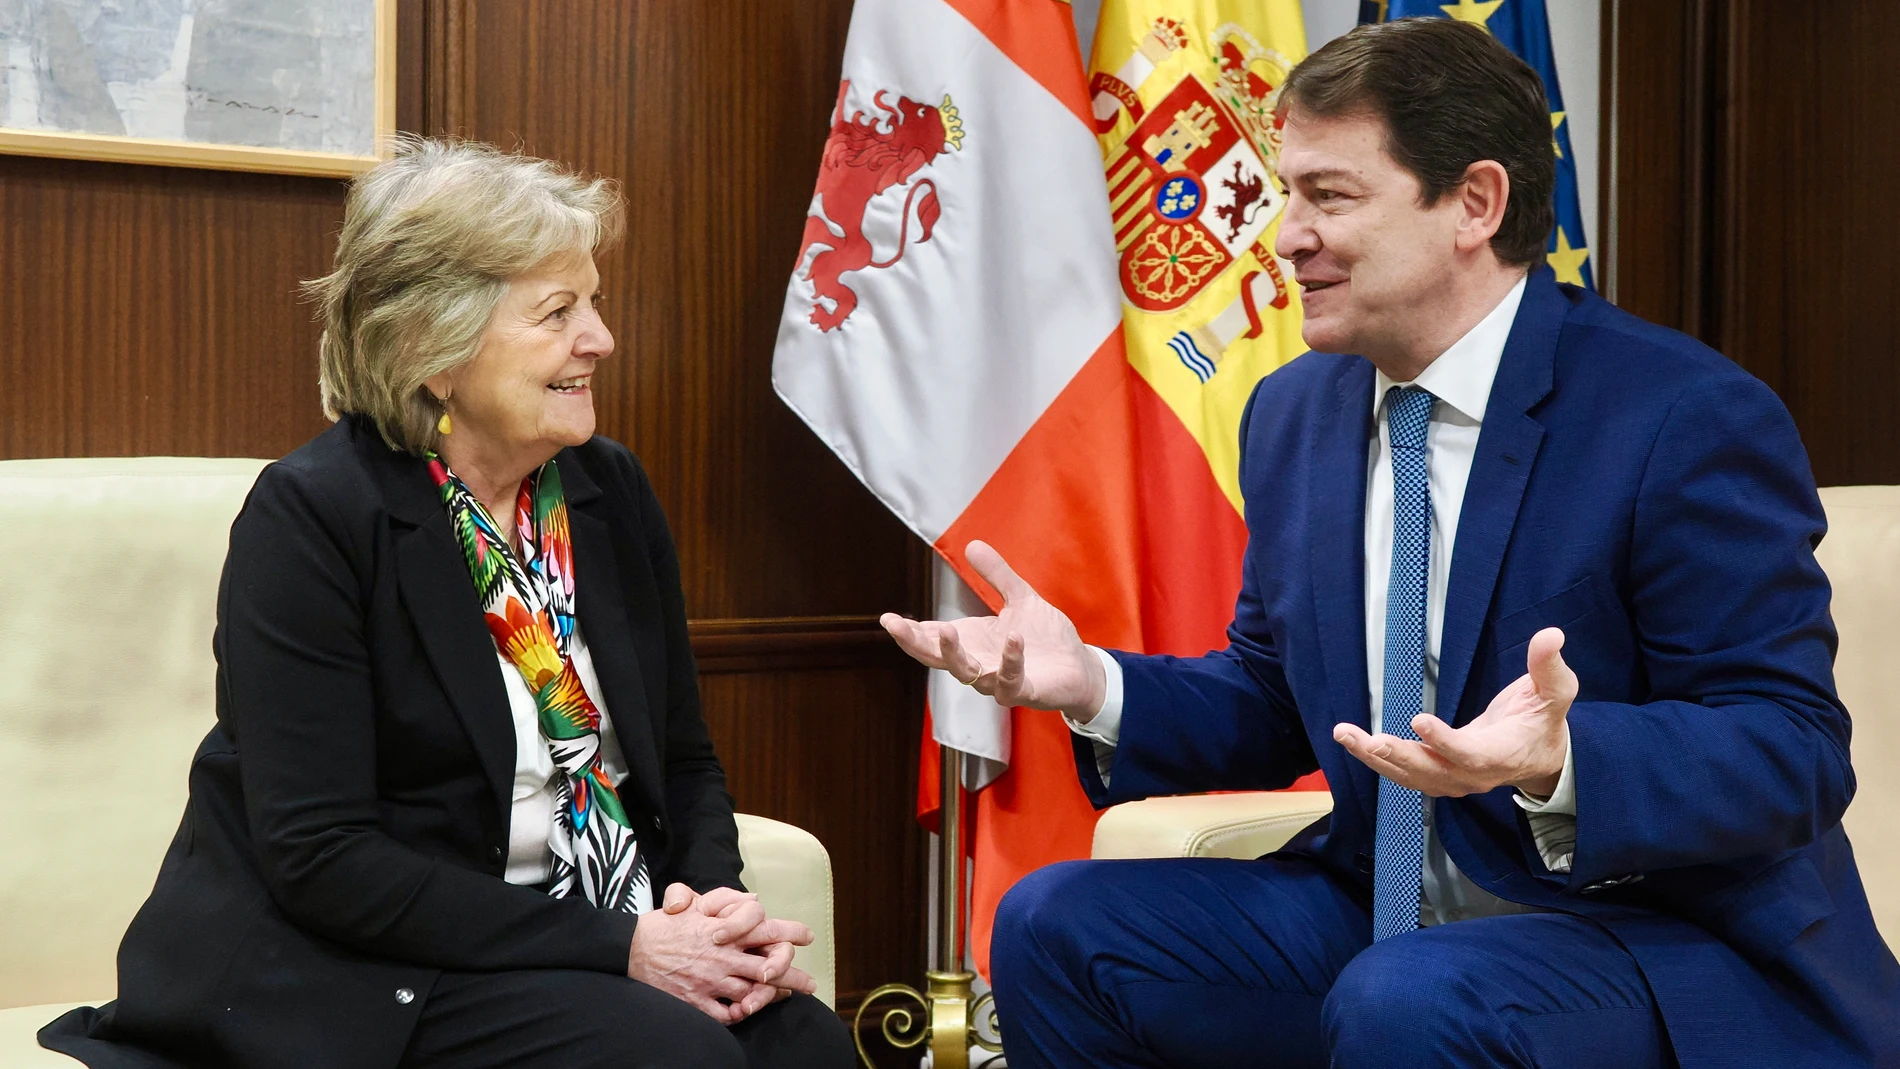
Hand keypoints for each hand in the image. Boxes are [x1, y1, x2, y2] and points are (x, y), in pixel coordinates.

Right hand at [650, 884, 816, 1019]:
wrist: (631, 948)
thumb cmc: (664, 925)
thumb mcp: (694, 905)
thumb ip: (725, 901)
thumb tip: (754, 898)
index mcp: (724, 932)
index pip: (766, 931)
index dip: (790, 934)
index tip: (807, 937)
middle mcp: (722, 957)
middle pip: (768, 968)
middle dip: (794, 976)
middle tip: (810, 984)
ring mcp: (710, 981)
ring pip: (752, 994)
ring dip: (770, 997)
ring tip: (784, 997)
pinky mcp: (696, 1001)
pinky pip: (726, 1015)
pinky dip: (740, 1013)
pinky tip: (748, 1010)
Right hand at [879, 540, 1106, 719]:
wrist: (1081, 666)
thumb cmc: (1046, 638)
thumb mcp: (1020, 598)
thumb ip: (997, 576)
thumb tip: (972, 544)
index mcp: (974, 643)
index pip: (933, 640)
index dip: (910, 631)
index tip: (886, 618)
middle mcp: (980, 664)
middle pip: (938, 659)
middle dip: (916, 644)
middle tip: (896, 626)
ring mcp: (999, 681)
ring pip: (968, 674)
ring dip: (956, 654)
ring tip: (947, 630)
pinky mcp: (1025, 691)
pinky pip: (1011, 680)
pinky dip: (1010, 660)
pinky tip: (1013, 638)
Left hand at [1333, 627, 1576, 797]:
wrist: (1542, 758)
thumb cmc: (1545, 720)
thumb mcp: (1555, 692)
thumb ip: (1549, 667)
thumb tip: (1551, 635)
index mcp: (1502, 754)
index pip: (1470, 754)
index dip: (1445, 741)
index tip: (1419, 719)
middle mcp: (1474, 774)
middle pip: (1432, 771)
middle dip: (1398, 756)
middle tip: (1369, 740)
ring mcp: (1454, 779)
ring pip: (1411, 776)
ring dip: (1376, 758)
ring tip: (1346, 735)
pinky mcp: (1439, 776)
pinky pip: (1404, 774)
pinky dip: (1378, 761)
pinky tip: (1354, 742)